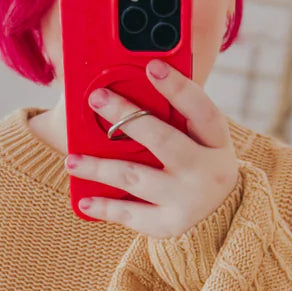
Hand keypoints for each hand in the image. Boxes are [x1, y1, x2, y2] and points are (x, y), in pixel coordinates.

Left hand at [66, 61, 239, 239]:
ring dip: (101, 167)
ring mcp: (188, 199)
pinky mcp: (169, 224)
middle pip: (163, 140)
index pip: (200, 108)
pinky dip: (106, 207)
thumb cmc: (197, 161)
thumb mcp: (198, 137)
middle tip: (97, 98)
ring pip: (137, 177)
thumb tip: (127, 87)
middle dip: (128, 117)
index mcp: (216, 140)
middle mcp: (208, 170)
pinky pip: (131, 214)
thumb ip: (173, 115)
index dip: (177, 87)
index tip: (152, 65)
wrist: (219, 215)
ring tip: (72, 160)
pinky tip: (84, 200)